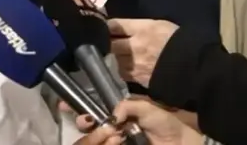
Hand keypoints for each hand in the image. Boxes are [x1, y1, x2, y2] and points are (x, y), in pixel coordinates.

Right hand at [71, 99, 202, 144]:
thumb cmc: (165, 123)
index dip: (77, 110)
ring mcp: (115, 143)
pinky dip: (107, 144)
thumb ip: (125, 106)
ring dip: (99, 138)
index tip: (63, 106)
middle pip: (87, 130)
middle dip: (86, 125)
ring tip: (116, 137)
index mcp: (115, 117)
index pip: (91, 113)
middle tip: (94, 124)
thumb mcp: (145, 108)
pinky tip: (118, 142)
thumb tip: (111, 116)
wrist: (183, 143)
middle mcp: (112, 131)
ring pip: (94, 141)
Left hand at [107, 19, 178, 86]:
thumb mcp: (159, 26)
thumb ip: (139, 27)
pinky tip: (130, 67)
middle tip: (109, 43)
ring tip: (121, 56)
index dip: (107, 27)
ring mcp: (136, 64)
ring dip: (116, 57)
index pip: (114, 25)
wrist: (196, 67)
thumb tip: (121, 28)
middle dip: (108, 43)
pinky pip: (124, 73)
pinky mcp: (139, 79)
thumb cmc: (180, 42)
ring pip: (115, 60)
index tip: (105, 28)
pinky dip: (124, 70)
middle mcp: (136, 46)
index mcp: (143, 29)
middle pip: (110, 44)